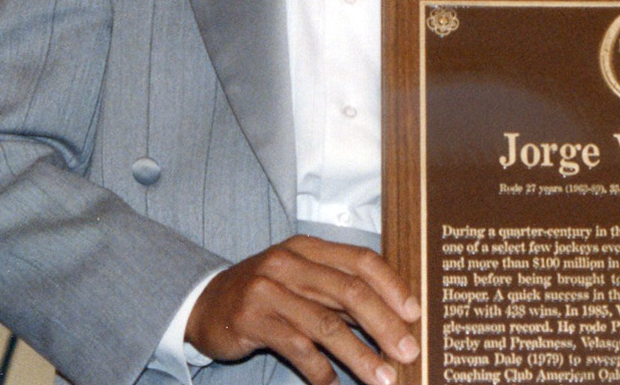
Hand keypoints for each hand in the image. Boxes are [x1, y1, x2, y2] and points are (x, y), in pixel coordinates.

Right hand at [185, 236, 420, 384]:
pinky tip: (332, 384)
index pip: (361, 261)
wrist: (204, 304)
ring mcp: (269, 291)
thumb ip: (338, 290)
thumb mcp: (301, 279)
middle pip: (349, 292)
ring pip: (326, 325)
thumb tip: (393, 316)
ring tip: (383, 378)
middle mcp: (289, 263)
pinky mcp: (252, 320)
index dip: (392, 286)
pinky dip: (320, 370)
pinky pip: (297, 348)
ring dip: (360, 355)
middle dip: (384, 325)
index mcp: (309, 248)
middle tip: (408, 351)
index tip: (415, 313)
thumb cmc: (267, 294)